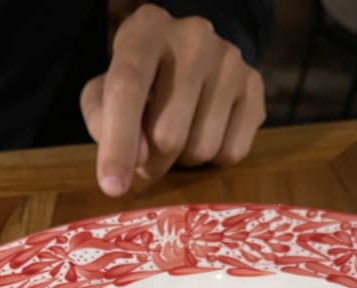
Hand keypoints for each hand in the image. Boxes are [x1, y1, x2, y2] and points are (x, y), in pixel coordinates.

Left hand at [80, 4, 265, 195]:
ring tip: (178, 136)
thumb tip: (140, 159)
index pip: (128, 88)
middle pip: (169, 134)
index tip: (112, 187)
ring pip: (202, 148)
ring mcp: (230, 62)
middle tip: (148, 155)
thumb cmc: (139, 83)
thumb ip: (102, 122)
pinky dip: (213, 159)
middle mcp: (193, 38)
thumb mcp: (103, 93)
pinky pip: (231, 152)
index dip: (118, 143)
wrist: (191, 58)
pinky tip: (204, 133)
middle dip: (153, 162)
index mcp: (146, 30)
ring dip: (183, 161)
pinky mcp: (254, 86)